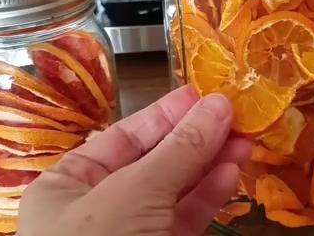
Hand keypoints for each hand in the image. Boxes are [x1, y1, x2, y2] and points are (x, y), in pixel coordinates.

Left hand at [18, 85, 251, 235]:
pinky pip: (187, 218)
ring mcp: (133, 234)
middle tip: (235, 113)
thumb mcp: (135, 193)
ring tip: (245, 139)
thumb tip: (216, 104)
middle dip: (195, 137)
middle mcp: (98, 208)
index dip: (163, 113)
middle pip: (155, 161)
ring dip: (211, 164)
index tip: (201, 92)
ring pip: (177, 190)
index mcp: (68, 185)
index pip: (122, 138)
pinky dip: (211, 195)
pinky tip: (233, 171)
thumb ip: (179, 149)